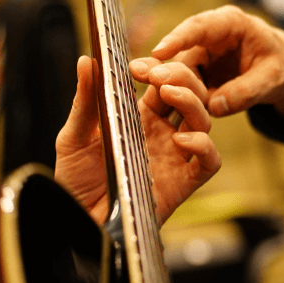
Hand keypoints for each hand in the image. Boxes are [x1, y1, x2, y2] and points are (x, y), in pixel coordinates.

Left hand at [54, 55, 220, 225]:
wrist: (78, 222)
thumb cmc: (75, 182)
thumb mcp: (73, 137)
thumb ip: (85, 100)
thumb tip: (86, 60)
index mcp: (140, 117)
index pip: (163, 82)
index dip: (159, 68)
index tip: (139, 66)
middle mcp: (163, 133)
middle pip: (190, 94)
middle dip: (181, 76)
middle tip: (157, 75)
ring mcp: (175, 156)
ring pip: (203, 120)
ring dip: (192, 101)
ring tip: (169, 95)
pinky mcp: (183, 182)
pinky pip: (210, 161)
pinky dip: (204, 145)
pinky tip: (181, 139)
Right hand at [144, 5, 283, 117]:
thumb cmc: (283, 66)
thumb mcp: (272, 79)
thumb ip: (246, 91)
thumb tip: (214, 106)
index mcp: (231, 23)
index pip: (200, 27)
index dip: (178, 39)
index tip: (159, 52)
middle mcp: (211, 35)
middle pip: (182, 49)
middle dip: (163, 64)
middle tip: (141, 75)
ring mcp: (203, 53)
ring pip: (179, 69)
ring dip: (166, 82)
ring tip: (148, 94)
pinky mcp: (199, 71)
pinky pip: (184, 83)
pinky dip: (175, 94)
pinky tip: (159, 105)